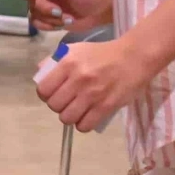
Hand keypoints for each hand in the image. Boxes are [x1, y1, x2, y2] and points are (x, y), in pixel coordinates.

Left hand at [34, 37, 156, 131]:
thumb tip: (40, 74)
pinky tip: (86, 117)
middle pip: (54, 106)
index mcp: (68, 63)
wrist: (134, 57)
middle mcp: (78, 79)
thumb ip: (56, 60)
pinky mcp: (106, 106)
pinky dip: (83, 124)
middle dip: (58, 106)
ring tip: (76, 111)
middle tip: (66, 102)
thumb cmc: (103, 53)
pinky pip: (85, 125)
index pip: (44, 89)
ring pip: (67, 118)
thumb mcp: (76, 49)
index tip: (52, 94)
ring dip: (69, 117)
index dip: (45, 95)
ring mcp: (92, 94)